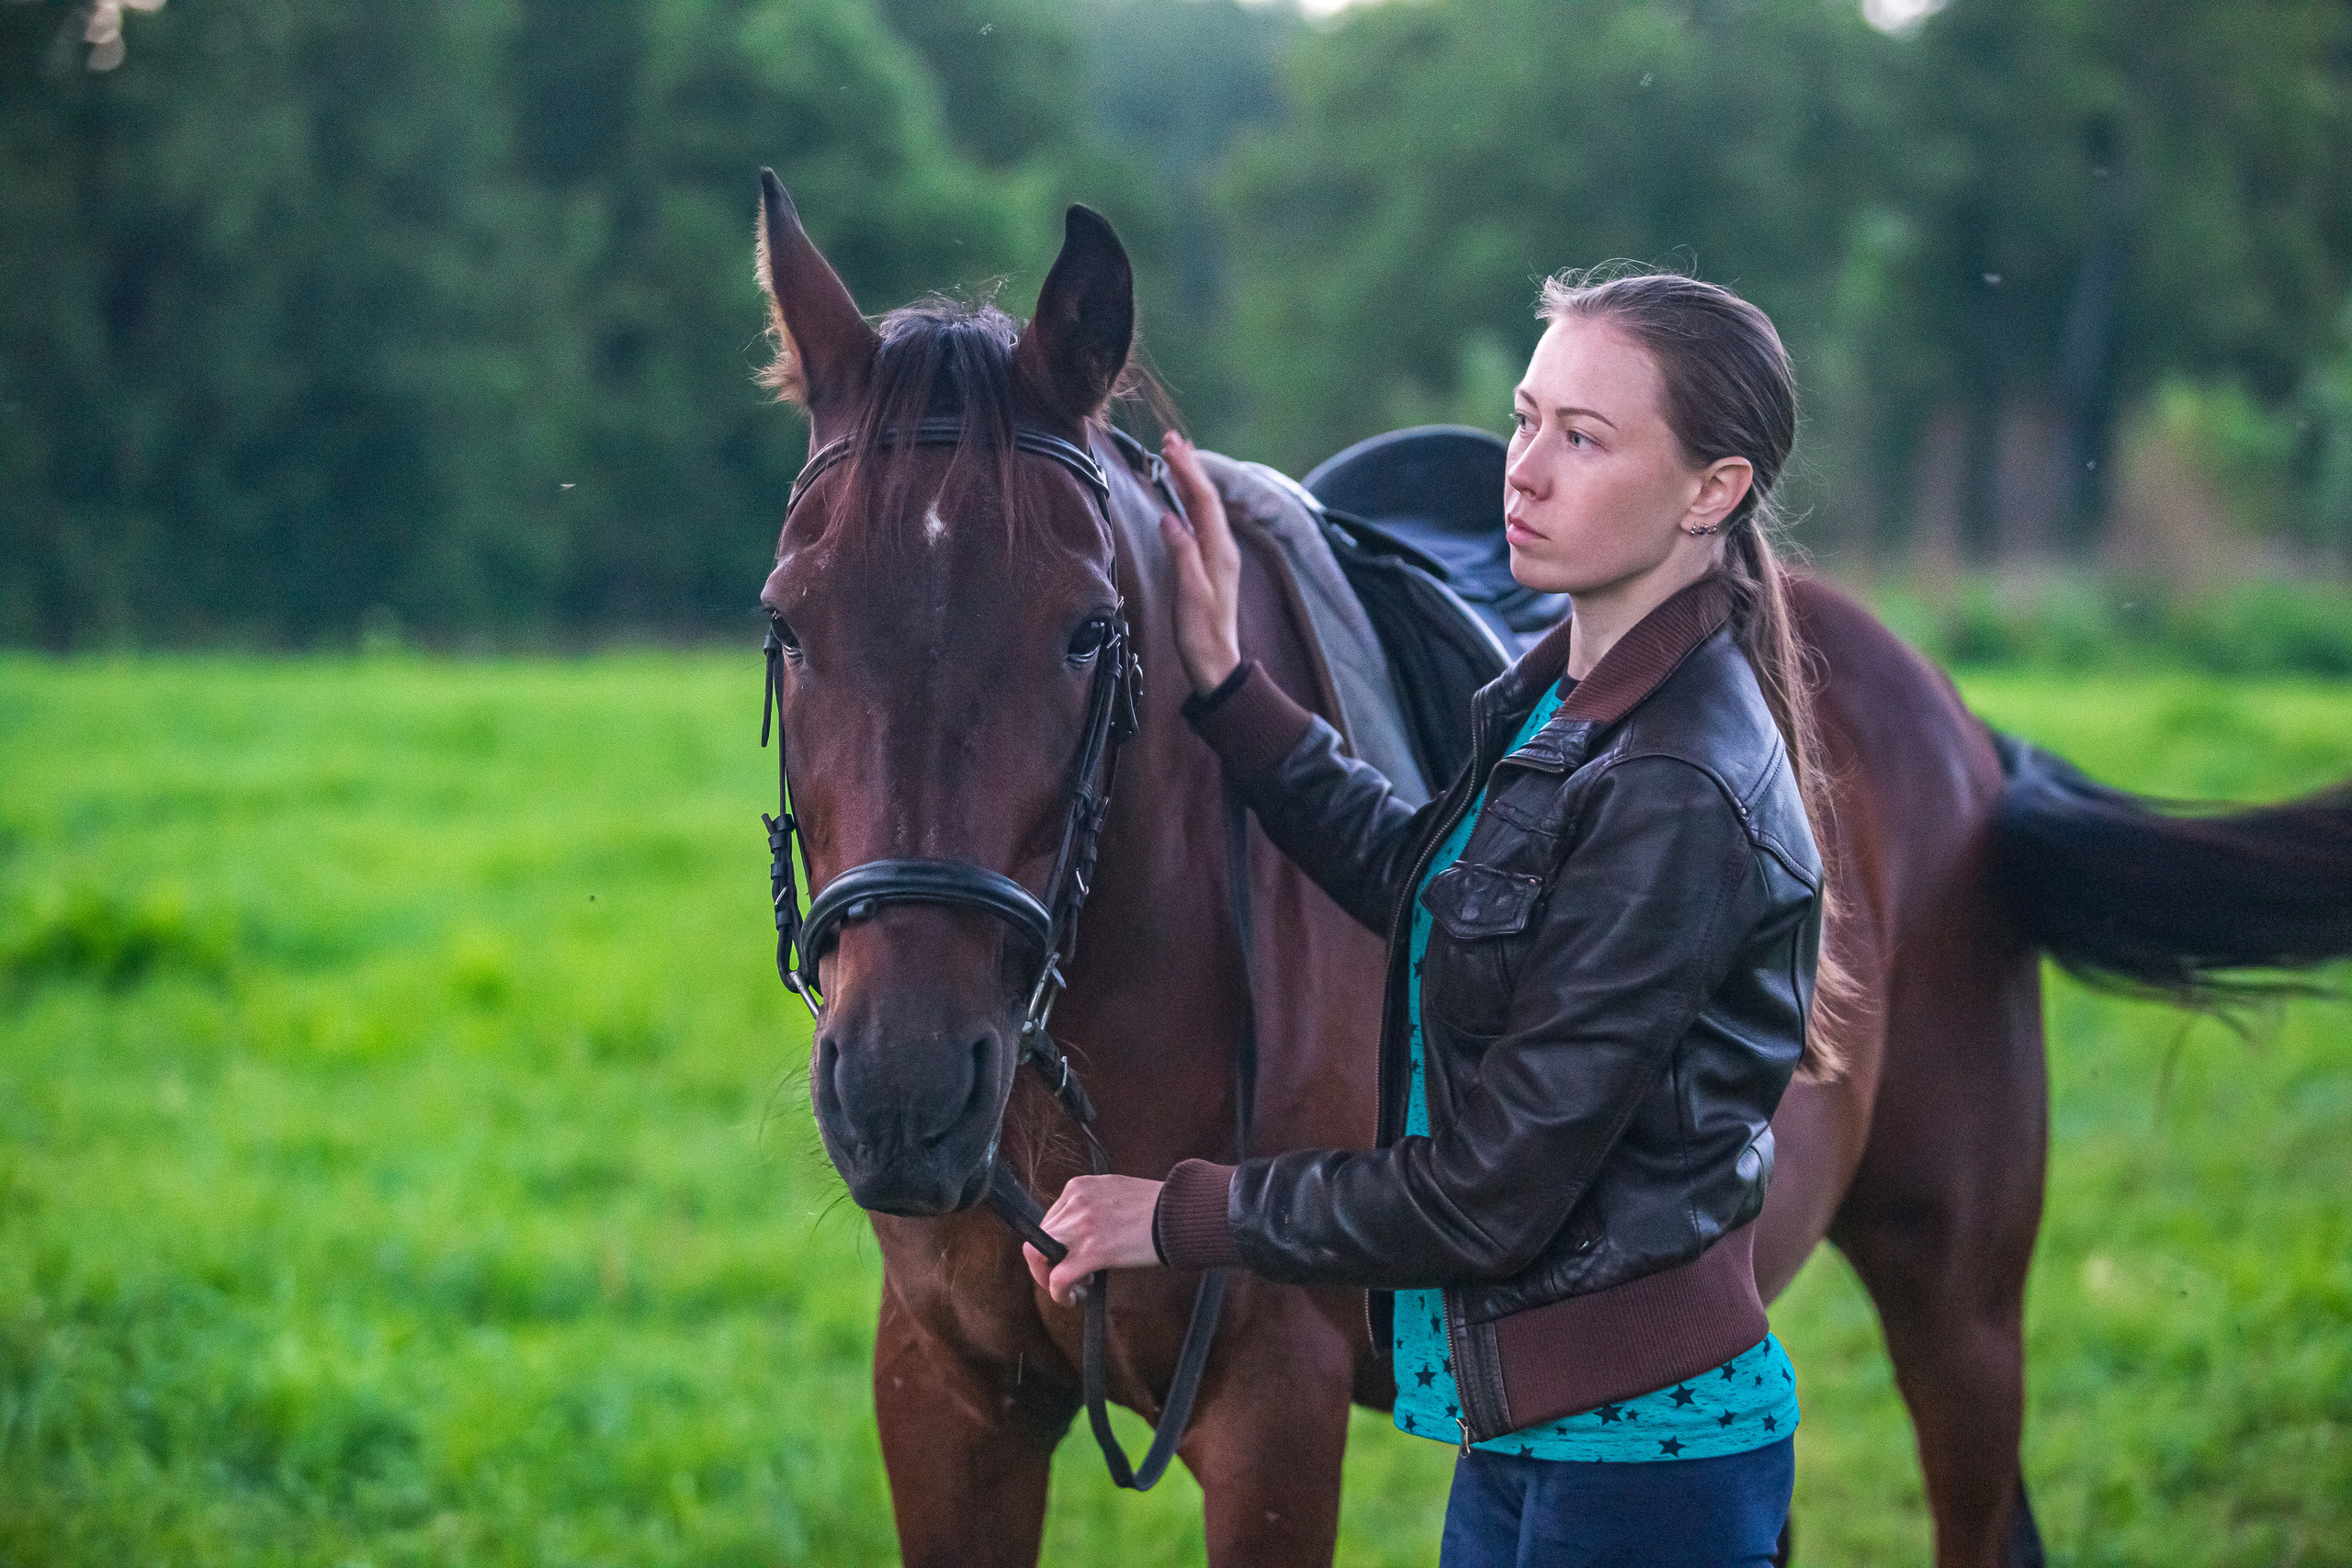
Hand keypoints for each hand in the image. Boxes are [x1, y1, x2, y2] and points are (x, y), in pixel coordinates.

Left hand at [1022, 1174, 1164, 1304]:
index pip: (1051, 1218)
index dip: (1056, 1242)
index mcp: (1079, 1186)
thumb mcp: (1115, 1193)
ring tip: (1070, 1288)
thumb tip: (1084, 1232)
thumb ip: (1093, 1206)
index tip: (1068, 1255)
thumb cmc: (1158, 1207)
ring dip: (1048, 1277)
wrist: (1180, 1214)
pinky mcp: (1091, 1251)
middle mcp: (1075, 1202)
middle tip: (1069, 1275)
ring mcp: (1081, 1226)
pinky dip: (1058, 1293)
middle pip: (1041, 1236)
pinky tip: (1069, 1299)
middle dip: (1048, 1261)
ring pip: (1039, 1256)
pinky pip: (1058, 1278)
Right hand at [1156, 431, 1242, 694]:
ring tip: (1175, 456)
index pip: (1204, 500)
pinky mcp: (1209, 565)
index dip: (1188, 470)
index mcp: (1219, 551)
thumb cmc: (1201, 634)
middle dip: (1189, 466)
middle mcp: (1222, 548)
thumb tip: (1169, 517)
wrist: (1216, 665)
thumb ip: (1181, 554)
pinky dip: (1188, 501)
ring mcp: (1217, 556)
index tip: (1171, 445)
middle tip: (1171, 439)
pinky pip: (1199, 522)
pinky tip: (1180, 496)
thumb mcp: (1189, 594)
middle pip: (1206, 498)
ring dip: (1189, 480)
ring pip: (1203, 508)